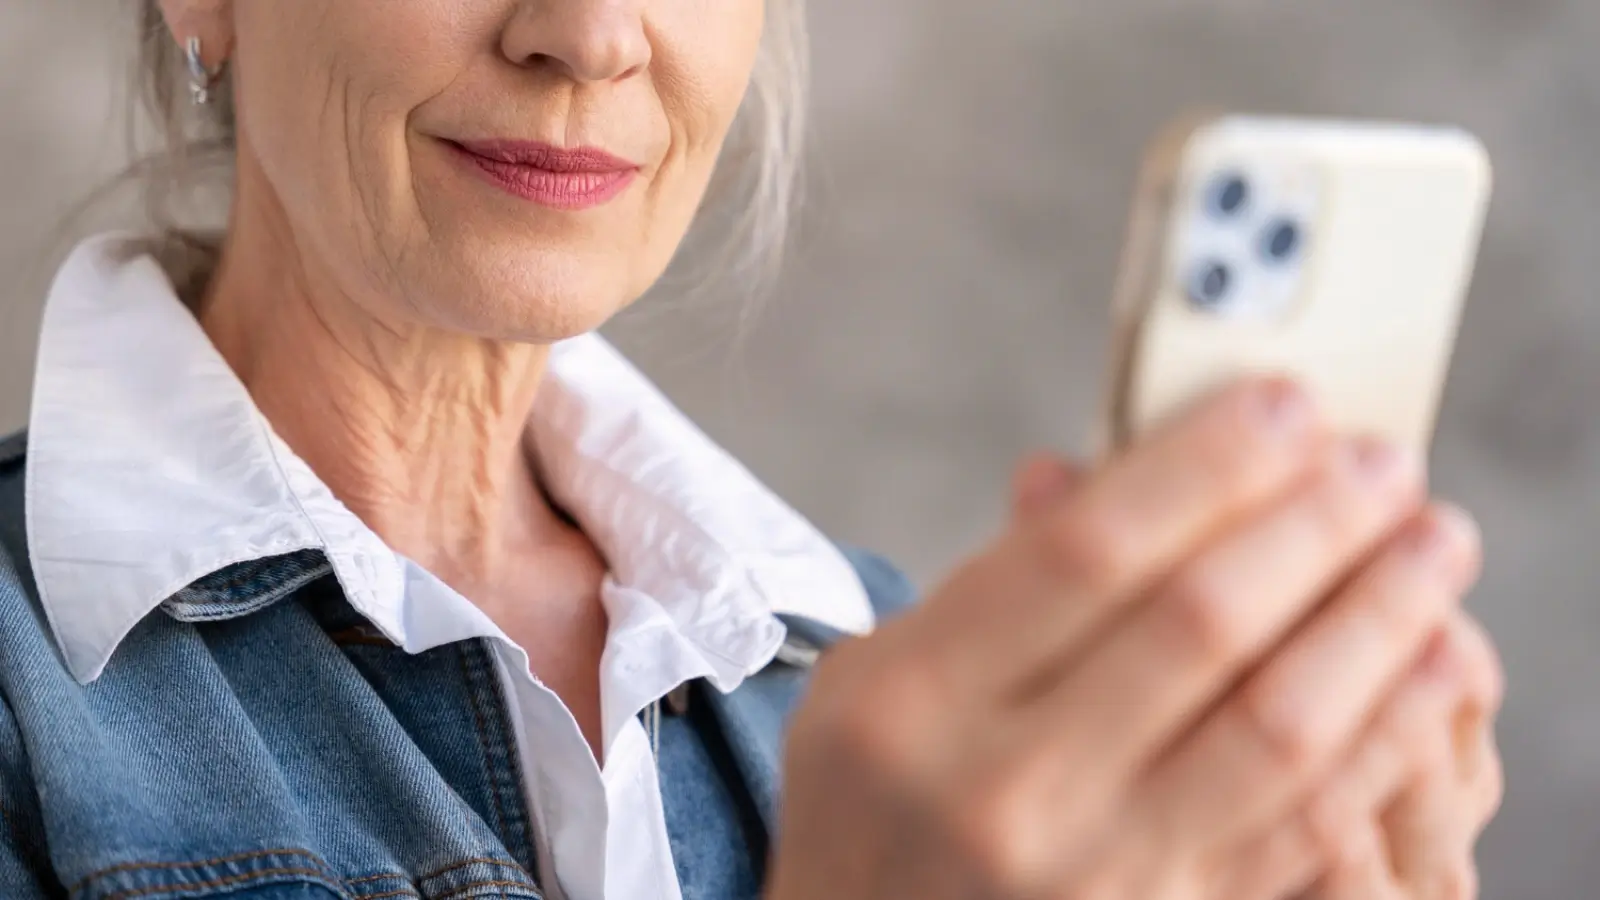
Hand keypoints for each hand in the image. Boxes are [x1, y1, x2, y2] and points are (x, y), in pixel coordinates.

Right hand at [768, 378, 1480, 899]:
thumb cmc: (869, 810)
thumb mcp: (872, 679)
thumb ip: (991, 582)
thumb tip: (1107, 468)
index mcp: (915, 702)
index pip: (1086, 552)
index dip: (1202, 465)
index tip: (1280, 405)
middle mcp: (1008, 789)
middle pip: (1199, 625)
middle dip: (1313, 524)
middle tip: (1379, 461)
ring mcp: (1097, 871)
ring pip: (1280, 727)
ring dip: (1377, 619)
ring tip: (1433, 544)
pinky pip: (1307, 825)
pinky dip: (1384, 733)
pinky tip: (1428, 662)